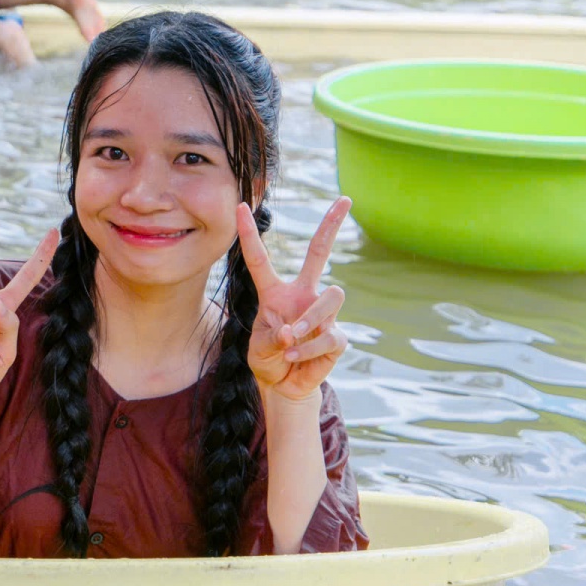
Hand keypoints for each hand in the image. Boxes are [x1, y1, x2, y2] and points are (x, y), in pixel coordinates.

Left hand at [237, 198, 351, 403]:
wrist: (284, 385)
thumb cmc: (268, 359)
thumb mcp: (258, 348)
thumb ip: (271, 337)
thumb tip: (293, 331)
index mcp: (275, 293)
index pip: (260, 259)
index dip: (249, 234)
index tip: (240, 206)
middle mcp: (302, 295)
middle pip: (320, 253)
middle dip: (331, 225)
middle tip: (344, 200)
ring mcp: (322, 314)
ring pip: (329, 298)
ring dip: (309, 320)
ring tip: (291, 340)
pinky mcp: (336, 337)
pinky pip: (329, 335)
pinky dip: (309, 348)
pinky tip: (296, 357)